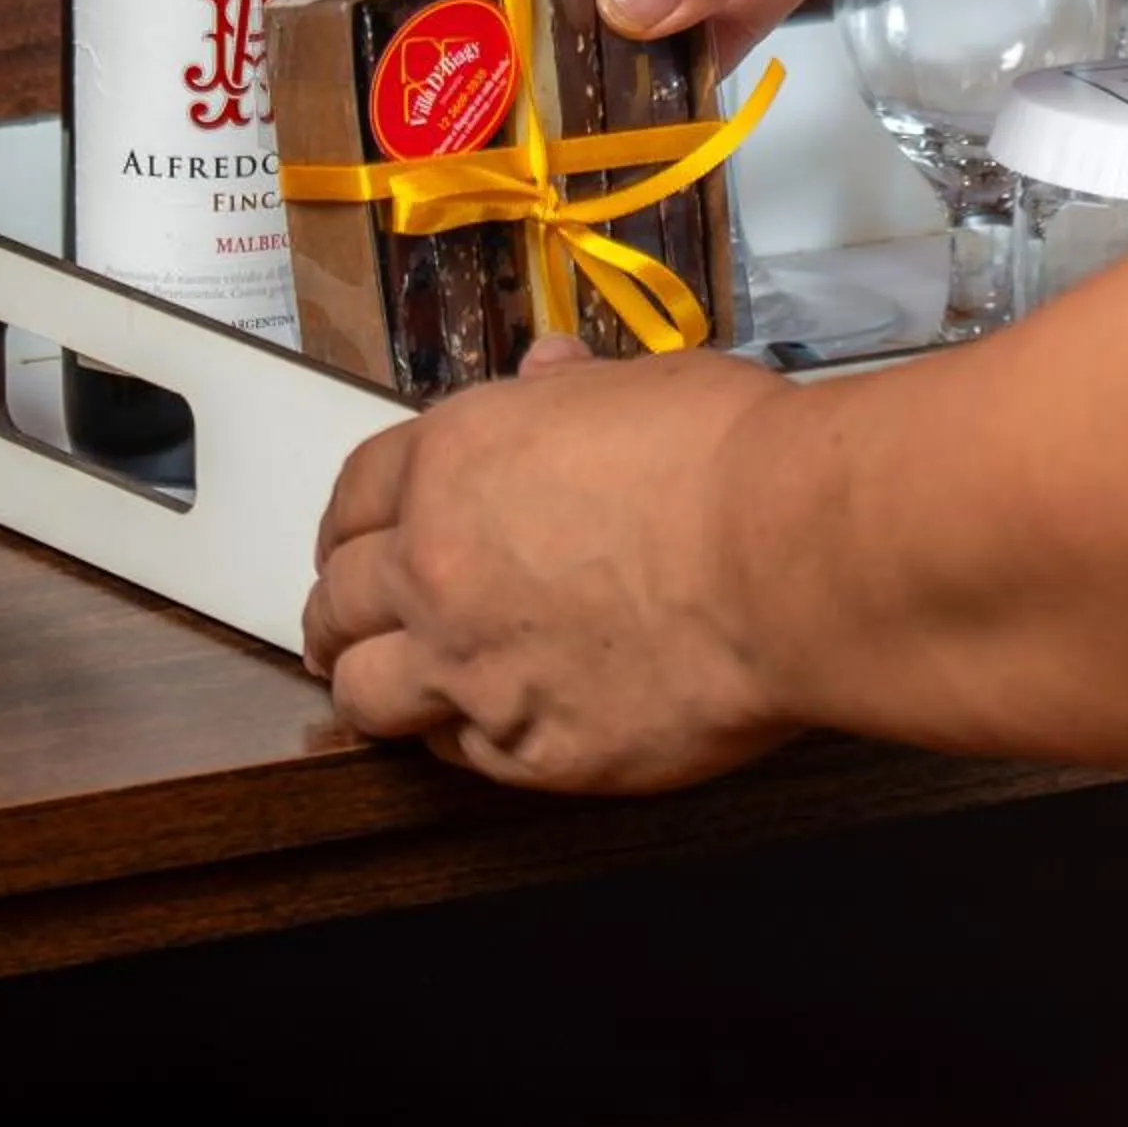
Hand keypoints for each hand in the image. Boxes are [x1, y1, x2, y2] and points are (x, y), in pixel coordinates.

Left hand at [302, 341, 797, 793]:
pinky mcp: (530, 752)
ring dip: (373, 685)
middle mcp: (439, 564)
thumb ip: (572, 390)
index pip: (356, 494)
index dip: (350, 522)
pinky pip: (457, 756)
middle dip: (342, 608)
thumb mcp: (641, 384)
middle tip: (355, 621)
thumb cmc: (728, 456)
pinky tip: (487, 726)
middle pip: (340, 598)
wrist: (787, 556)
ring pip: (365, 693)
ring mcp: (475, 667)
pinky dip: (461, 740)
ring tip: (390, 690)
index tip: (353, 542)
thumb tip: (550, 371)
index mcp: (455, 459)